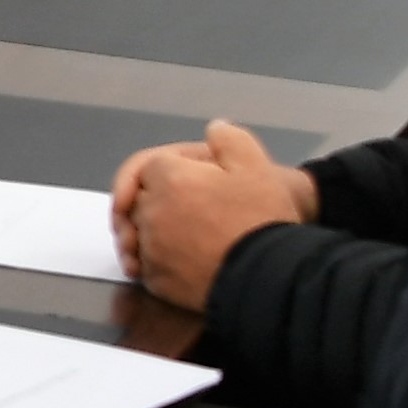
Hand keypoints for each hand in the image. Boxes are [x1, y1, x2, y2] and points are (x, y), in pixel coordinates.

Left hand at [113, 121, 316, 313]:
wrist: (269, 275)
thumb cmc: (261, 218)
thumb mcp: (255, 165)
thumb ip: (229, 139)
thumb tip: (214, 129)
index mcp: (167, 178)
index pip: (150, 167)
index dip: (171, 171)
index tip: (192, 181)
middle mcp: (150, 211)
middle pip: (140, 199)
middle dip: (156, 199)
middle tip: (187, 207)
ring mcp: (150, 247)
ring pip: (139, 233)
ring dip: (152, 230)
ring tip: (181, 234)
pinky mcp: (155, 279)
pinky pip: (145, 264)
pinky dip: (154, 260)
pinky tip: (176, 259)